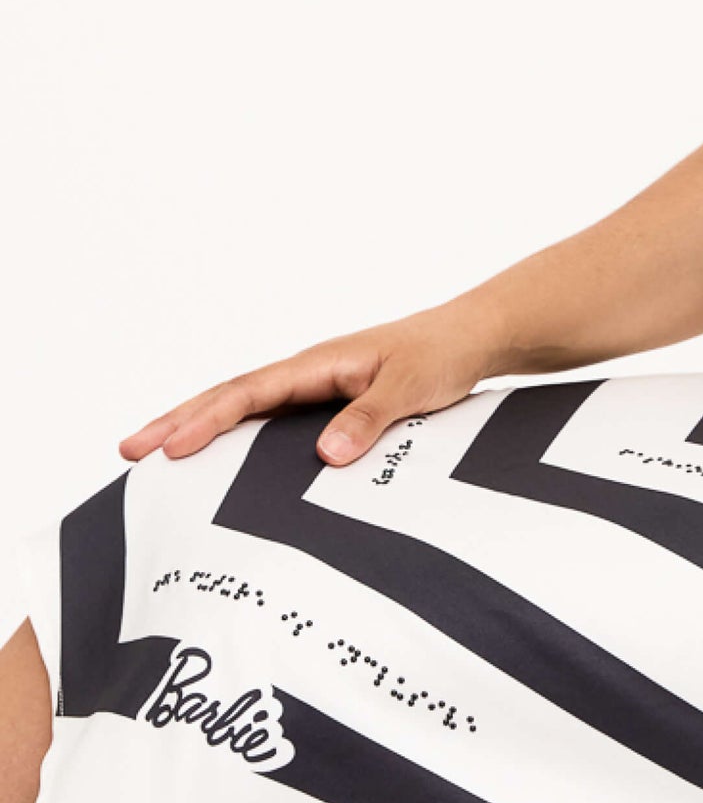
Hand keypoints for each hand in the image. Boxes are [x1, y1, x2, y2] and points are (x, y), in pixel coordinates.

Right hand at [117, 297, 507, 469]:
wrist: (472, 339)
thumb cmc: (443, 355)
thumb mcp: (412, 387)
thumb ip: (368, 419)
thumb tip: (324, 456)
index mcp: (320, 362)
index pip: (249, 392)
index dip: (206, 420)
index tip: (168, 446)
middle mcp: (309, 371)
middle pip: (230, 396)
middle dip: (179, 421)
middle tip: (129, 449)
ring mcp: (315, 387)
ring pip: (245, 408)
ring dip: (201, 428)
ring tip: (154, 456)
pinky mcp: (328, 403)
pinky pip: (271, 421)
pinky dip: (237, 437)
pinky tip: (219, 462)